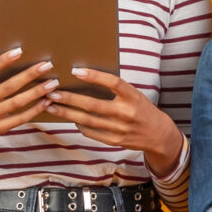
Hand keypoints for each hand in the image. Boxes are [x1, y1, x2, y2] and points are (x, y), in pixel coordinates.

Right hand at [0, 46, 56, 163]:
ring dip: (36, 92)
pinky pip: (20, 118)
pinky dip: (35, 110)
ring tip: (52, 83)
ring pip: (17, 103)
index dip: (2, 60)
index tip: (19, 50)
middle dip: (29, 75)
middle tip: (47, 65)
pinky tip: (46, 102)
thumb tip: (17, 60)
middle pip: (8, 87)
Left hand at [44, 66, 184, 166]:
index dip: (94, 76)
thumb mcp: (135, 95)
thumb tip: (86, 79)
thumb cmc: (142, 110)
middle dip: (70, 98)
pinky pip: (92, 132)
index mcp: (134, 97)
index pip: (113, 82)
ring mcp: (120, 129)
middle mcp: (127, 113)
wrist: (159, 135)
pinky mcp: (115, 141)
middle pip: (94, 105)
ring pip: (88, 120)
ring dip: (67, 112)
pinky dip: (79, 125)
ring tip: (52, 106)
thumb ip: (116, 89)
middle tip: (52, 92)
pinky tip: (70, 118)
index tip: (75, 71)